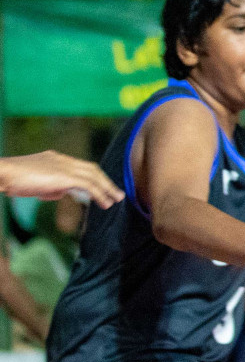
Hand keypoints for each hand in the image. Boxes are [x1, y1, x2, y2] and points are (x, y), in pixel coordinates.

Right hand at [0, 151, 124, 208]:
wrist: (2, 173)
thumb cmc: (12, 180)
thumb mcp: (35, 183)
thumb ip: (50, 186)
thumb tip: (61, 193)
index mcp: (55, 158)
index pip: (81, 165)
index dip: (94, 176)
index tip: (103, 186)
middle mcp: (61, 160)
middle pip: (91, 168)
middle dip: (105, 181)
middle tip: (117, 193)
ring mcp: (63, 166)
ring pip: (93, 176)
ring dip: (107, 188)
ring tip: (116, 199)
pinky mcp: (64, 176)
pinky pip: (88, 185)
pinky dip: (99, 194)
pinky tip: (105, 203)